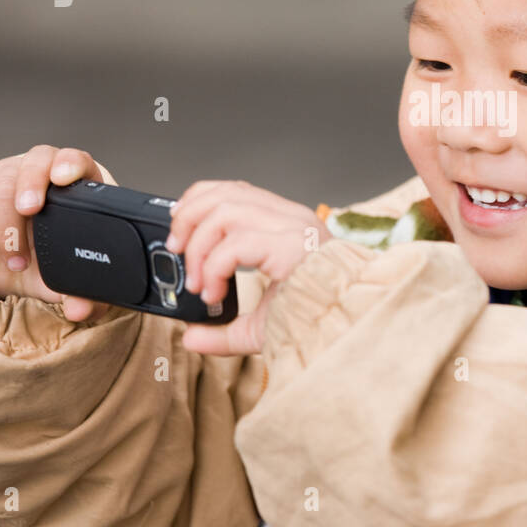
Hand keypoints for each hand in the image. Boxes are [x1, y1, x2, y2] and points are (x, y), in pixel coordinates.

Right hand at [0, 145, 113, 321]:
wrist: (18, 271)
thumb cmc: (52, 266)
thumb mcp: (69, 282)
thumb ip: (83, 296)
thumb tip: (80, 310)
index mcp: (77, 187)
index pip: (76, 160)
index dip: (70, 163)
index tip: (63, 178)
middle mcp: (43, 172)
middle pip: (37, 160)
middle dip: (31, 185)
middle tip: (29, 211)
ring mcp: (9, 175)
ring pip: (3, 177)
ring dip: (4, 219)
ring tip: (14, 261)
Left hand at [164, 180, 329, 354]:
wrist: (348, 328)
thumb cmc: (318, 319)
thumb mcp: (260, 325)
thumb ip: (224, 331)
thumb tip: (192, 337)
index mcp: (287, 223)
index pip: (235, 189)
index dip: (199, 201)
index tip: (179, 230)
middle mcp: (291, 218)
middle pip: (225, 193)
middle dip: (189, 221)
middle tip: (178, 254)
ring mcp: (293, 228)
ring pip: (225, 211)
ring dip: (199, 246)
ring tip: (196, 281)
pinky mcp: (291, 245)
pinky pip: (237, 243)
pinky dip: (214, 267)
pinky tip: (214, 291)